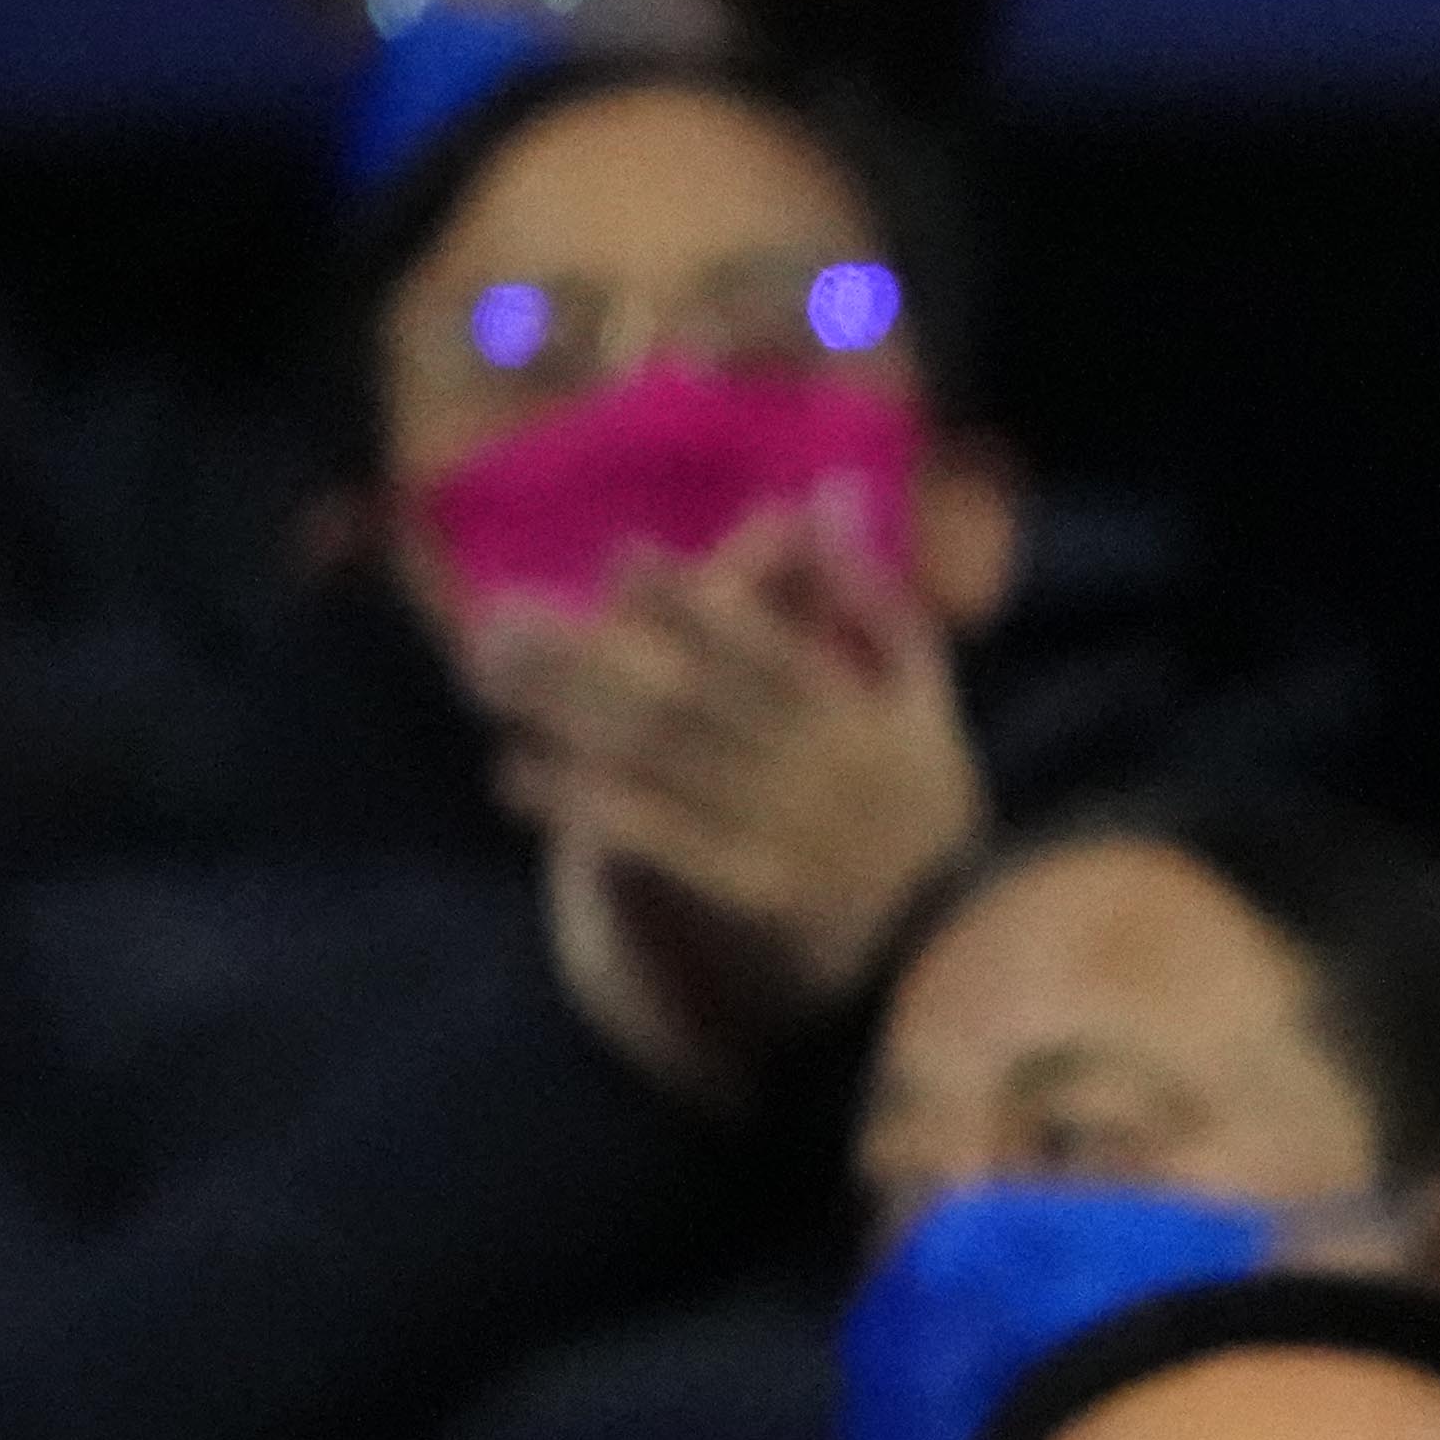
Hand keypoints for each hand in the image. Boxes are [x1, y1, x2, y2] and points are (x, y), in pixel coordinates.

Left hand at [475, 500, 990, 1104]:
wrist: (949, 941)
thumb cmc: (922, 803)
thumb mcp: (923, 698)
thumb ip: (876, 603)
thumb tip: (827, 498)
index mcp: (853, 713)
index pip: (766, 646)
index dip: (695, 602)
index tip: (622, 555)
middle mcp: (812, 765)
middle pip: (690, 699)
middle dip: (594, 655)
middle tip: (502, 620)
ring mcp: (781, 830)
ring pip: (666, 765)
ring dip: (572, 723)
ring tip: (490, 688)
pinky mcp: (752, 895)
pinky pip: (665, 844)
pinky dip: (595, 807)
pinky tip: (526, 778)